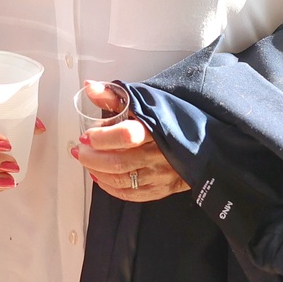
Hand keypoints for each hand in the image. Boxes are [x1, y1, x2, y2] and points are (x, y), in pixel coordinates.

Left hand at [71, 81, 186, 202]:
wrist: (203, 139)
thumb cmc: (170, 118)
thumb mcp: (143, 101)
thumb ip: (114, 96)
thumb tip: (89, 87)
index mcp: (155, 127)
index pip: (125, 135)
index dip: (100, 137)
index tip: (86, 135)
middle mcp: (159, 153)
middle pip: (119, 162)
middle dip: (92, 158)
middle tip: (80, 150)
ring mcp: (161, 174)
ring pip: (122, 180)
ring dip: (97, 172)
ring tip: (86, 161)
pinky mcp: (162, 188)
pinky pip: (132, 194)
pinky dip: (111, 188)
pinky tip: (100, 178)